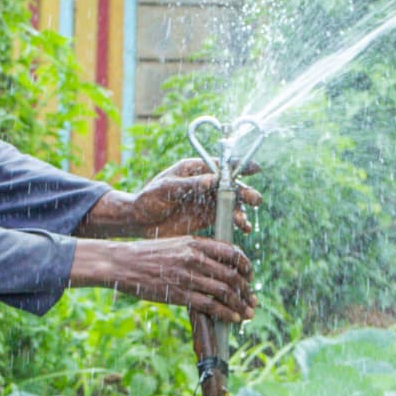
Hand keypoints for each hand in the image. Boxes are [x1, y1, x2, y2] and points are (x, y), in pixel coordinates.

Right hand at [71, 235, 254, 322]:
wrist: (122, 263)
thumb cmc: (148, 254)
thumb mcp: (175, 244)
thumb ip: (197, 251)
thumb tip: (217, 265)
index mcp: (196, 242)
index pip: (232, 252)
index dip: (246, 266)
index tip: (250, 276)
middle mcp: (195, 258)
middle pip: (232, 274)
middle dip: (246, 290)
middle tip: (252, 300)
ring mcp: (187, 276)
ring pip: (225, 291)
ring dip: (240, 304)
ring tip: (248, 313)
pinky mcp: (179, 294)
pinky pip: (210, 306)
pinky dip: (226, 313)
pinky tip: (233, 319)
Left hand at [76, 158, 258, 239]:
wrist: (140, 222)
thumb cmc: (149, 199)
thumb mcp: (167, 188)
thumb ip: (189, 184)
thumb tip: (213, 179)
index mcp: (195, 169)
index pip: (221, 165)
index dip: (240, 166)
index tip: (255, 169)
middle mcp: (205, 184)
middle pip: (231, 186)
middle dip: (244, 192)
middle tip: (254, 200)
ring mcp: (207, 201)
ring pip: (231, 204)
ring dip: (241, 211)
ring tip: (244, 223)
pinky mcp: (206, 218)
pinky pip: (225, 218)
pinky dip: (235, 223)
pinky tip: (242, 229)